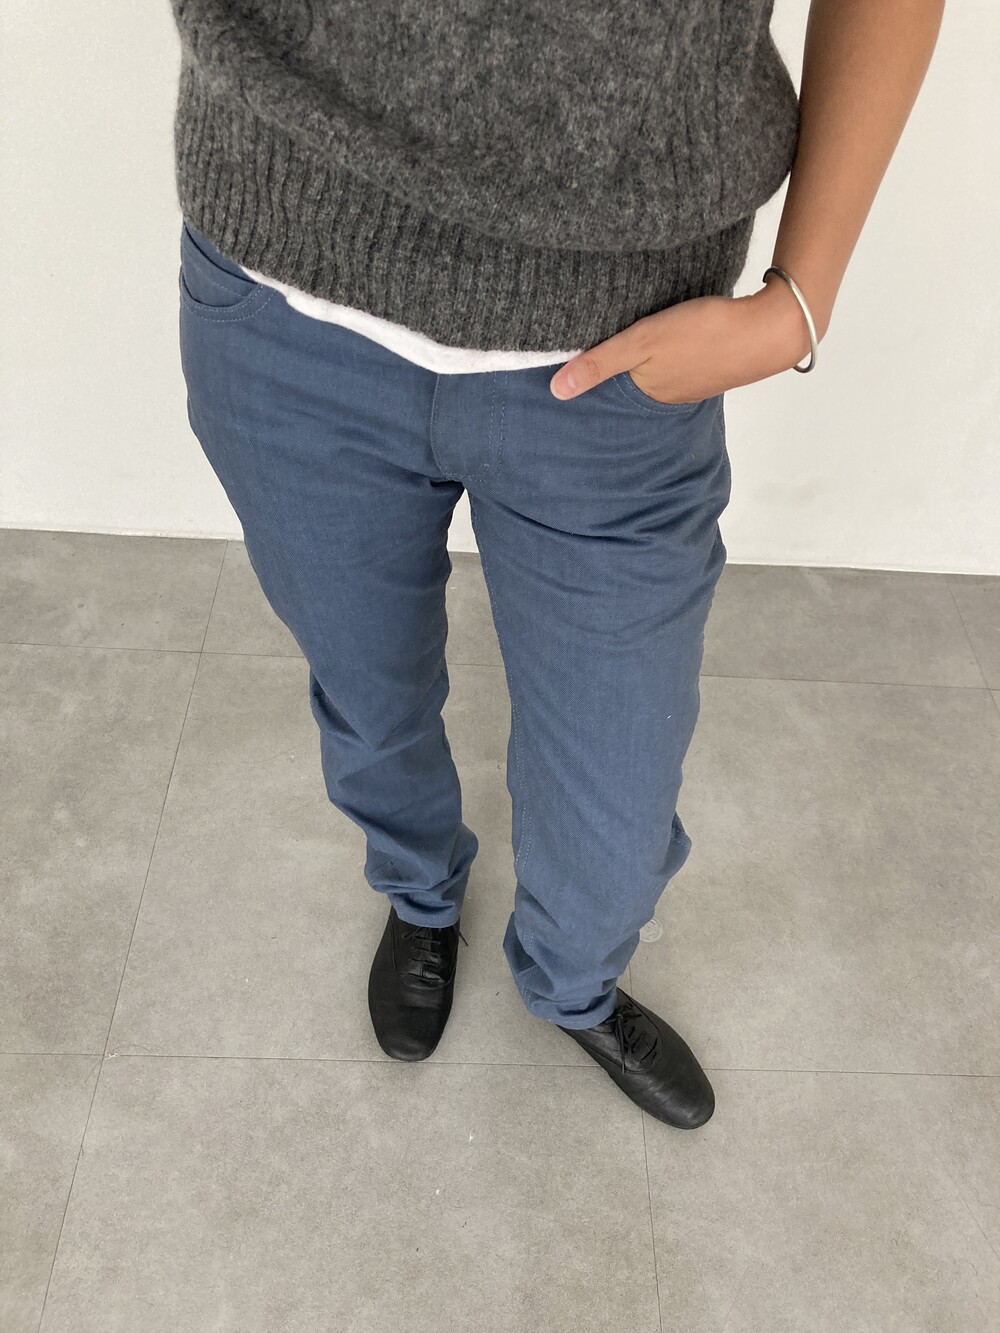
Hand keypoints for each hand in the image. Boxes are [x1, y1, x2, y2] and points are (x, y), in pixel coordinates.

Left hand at [549, 278, 821, 404]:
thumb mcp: (643, 343)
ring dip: (643, 358)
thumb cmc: (704, 334)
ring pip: (656, 369)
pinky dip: (668, 350)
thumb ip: (600, 363)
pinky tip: (667, 334)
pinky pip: (680, 358)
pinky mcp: (714, 361)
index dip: (593, 373)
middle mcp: (670, 393)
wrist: (772, 328)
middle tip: (593, 344)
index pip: (609, 387)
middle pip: (632, 380)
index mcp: (649, 393)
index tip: (571, 360)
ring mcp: (694, 380)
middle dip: (615, 368)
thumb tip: (555, 392)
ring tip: (627, 340)